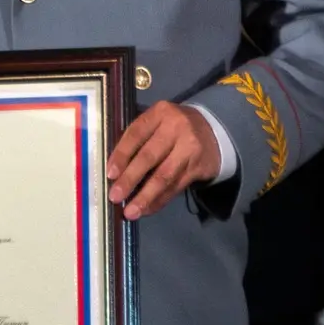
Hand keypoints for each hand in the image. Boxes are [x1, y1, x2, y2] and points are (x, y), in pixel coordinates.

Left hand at [105, 100, 220, 218]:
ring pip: (163, 176)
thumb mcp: (158, 121)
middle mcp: (176, 128)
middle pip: (149, 157)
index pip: (135, 134)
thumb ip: (139, 138)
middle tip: (115, 197)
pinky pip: (175, 187)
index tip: (110, 174)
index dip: (121, 155)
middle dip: (130, 179)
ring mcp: (189, 148)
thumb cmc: (174, 127)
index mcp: (160, 113)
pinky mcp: (198, 167)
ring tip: (131, 211)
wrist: (213, 131)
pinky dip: (159, 200)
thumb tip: (115, 169)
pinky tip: (147, 209)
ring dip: (145, 197)